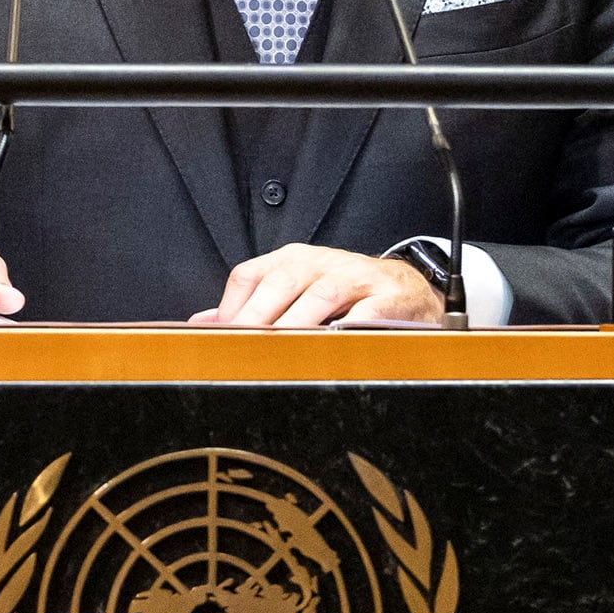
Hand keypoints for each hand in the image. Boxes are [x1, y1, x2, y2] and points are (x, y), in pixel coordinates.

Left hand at [191, 244, 440, 328]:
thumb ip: (254, 305)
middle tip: (240, 350)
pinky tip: (331, 347)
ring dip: (297, 324)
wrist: (410, 289)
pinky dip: (348, 328)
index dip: (231, 307)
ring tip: (279, 352)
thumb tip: (204, 322)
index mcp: (294, 260)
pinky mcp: (388, 296)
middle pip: (281, 283)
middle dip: (257, 318)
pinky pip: (366, 313)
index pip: (251, 274)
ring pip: (320, 295)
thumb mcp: (299, 290)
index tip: (217, 340)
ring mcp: (356, 276)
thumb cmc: (348, 294)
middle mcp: (321, 262)